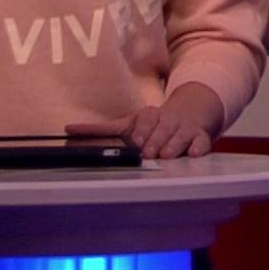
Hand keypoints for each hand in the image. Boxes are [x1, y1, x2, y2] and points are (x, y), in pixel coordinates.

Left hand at [66, 82, 224, 159]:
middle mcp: (168, 120)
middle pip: (162, 129)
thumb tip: (67, 129)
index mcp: (150, 116)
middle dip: (155, 141)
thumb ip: (99, 129)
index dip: (141, 132)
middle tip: (149, 153)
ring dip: (174, 145)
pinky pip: (201, 142)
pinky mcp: (201, 138)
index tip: (136, 142)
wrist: (190, 114)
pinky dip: (198, 147)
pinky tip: (193, 153)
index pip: (145, 121)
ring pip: (180, 136)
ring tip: (167, 155)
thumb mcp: (127, 124)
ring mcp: (185, 129)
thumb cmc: (152, 124)